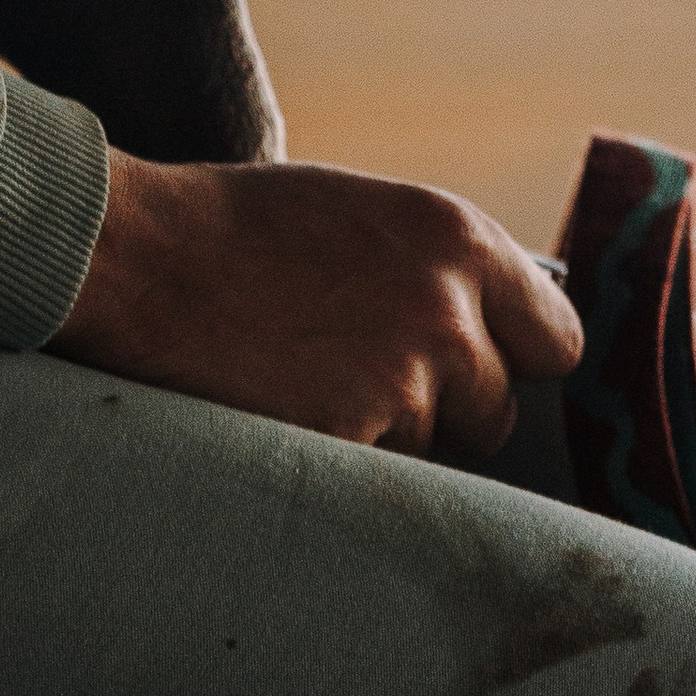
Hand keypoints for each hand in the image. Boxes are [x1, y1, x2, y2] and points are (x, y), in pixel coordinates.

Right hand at [51, 152, 583, 457]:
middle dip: (448, 413)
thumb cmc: (238, 229)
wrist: (139, 256)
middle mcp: (449, 309)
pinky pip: (374, 479)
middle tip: (370, 388)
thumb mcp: (364, 215)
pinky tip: (283, 416)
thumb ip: (436, 271)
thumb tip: (487, 331)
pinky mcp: (352, 438)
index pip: (556, 339)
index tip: (479, 370)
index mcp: (458, 239)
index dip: (513, 361)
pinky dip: (337, 464)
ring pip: (433, 451)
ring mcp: (404, 381)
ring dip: (386, 438)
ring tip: (306, 386)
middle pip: (498, 411)